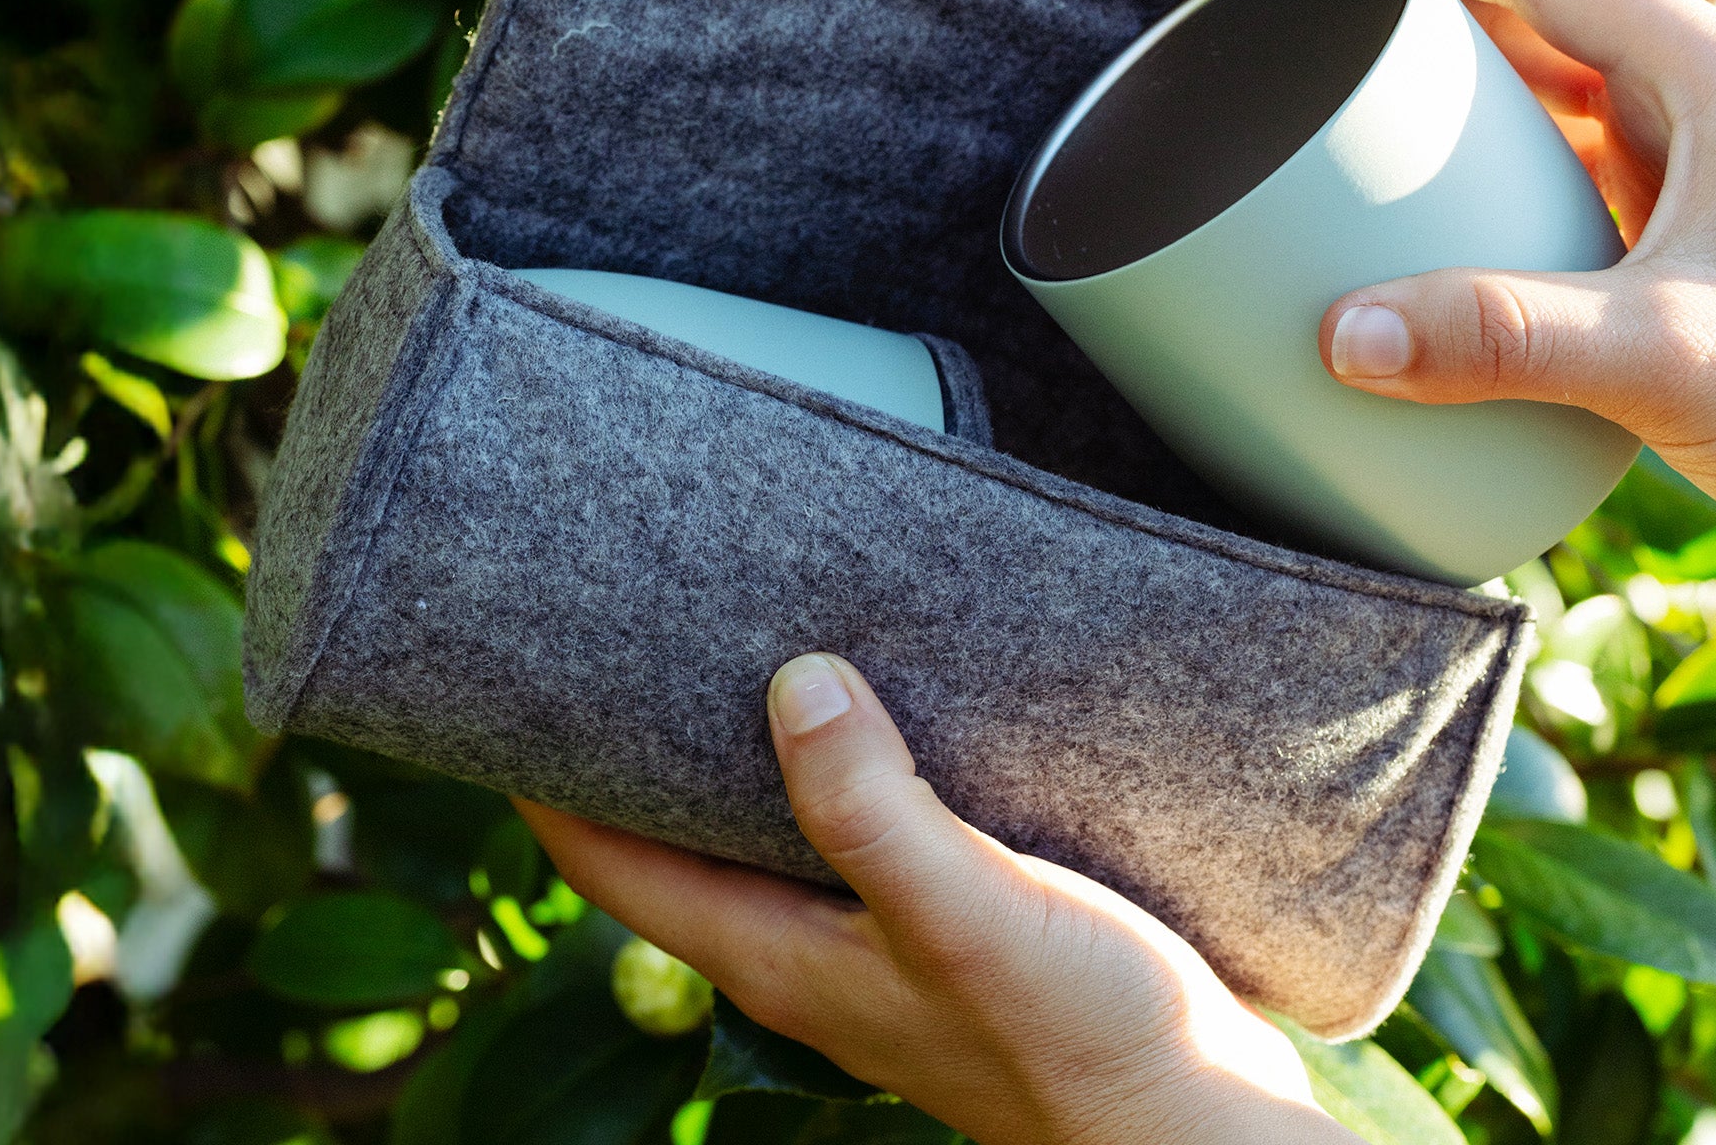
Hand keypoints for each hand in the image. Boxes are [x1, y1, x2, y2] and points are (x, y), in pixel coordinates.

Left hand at [518, 654, 1359, 1144]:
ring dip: (740, 747)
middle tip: (622, 621)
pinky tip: (879, 704)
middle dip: (635, 739)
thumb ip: (874, 812)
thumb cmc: (1087, 1043)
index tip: (514, 669)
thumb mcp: (970, 911)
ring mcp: (873, 947)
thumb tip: (790, 684)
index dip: (543, 771)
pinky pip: (853, 834)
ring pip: (763, 832)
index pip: (602, 859)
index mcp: (773, 956)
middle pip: (668, 838)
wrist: (1201, 1129)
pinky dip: (836, 766)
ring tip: (737, 632)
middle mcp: (802, 954)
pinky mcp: (946, 933)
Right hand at [1286, 0, 1715, 779]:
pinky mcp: (1690, 250)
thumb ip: (1501, 336)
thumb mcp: (1667, 359)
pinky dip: (1484, 178)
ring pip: (1553, 91)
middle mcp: (1713, 105)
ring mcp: (1704, 177)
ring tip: (1341, 97)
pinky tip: (1423, 228)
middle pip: (1541, 6)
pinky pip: (1563, 177)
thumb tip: (1339, 331)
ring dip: (1452, 84)